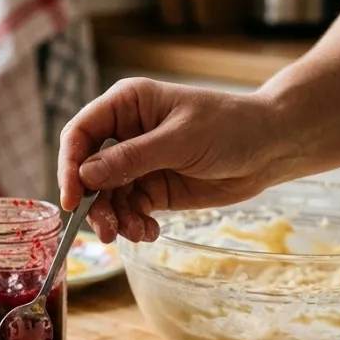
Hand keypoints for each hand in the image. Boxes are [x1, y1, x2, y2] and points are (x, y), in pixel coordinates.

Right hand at [58, 78, 291, 242]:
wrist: (270, 149)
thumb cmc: (230, 127)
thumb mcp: (179, 140)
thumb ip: (132, 158)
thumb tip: (86, 175)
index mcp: (126, 105)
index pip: (80, 133)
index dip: (70, 166)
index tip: (73, 199)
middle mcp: (125, 133)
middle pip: (88, 171)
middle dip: (94, 203)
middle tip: (106, 231)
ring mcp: (138, 163)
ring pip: (107, 196)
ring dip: (116, 219)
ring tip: (135, 234)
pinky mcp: (152, 188)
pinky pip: (130, 210)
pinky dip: (134, 224)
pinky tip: (149, 232)